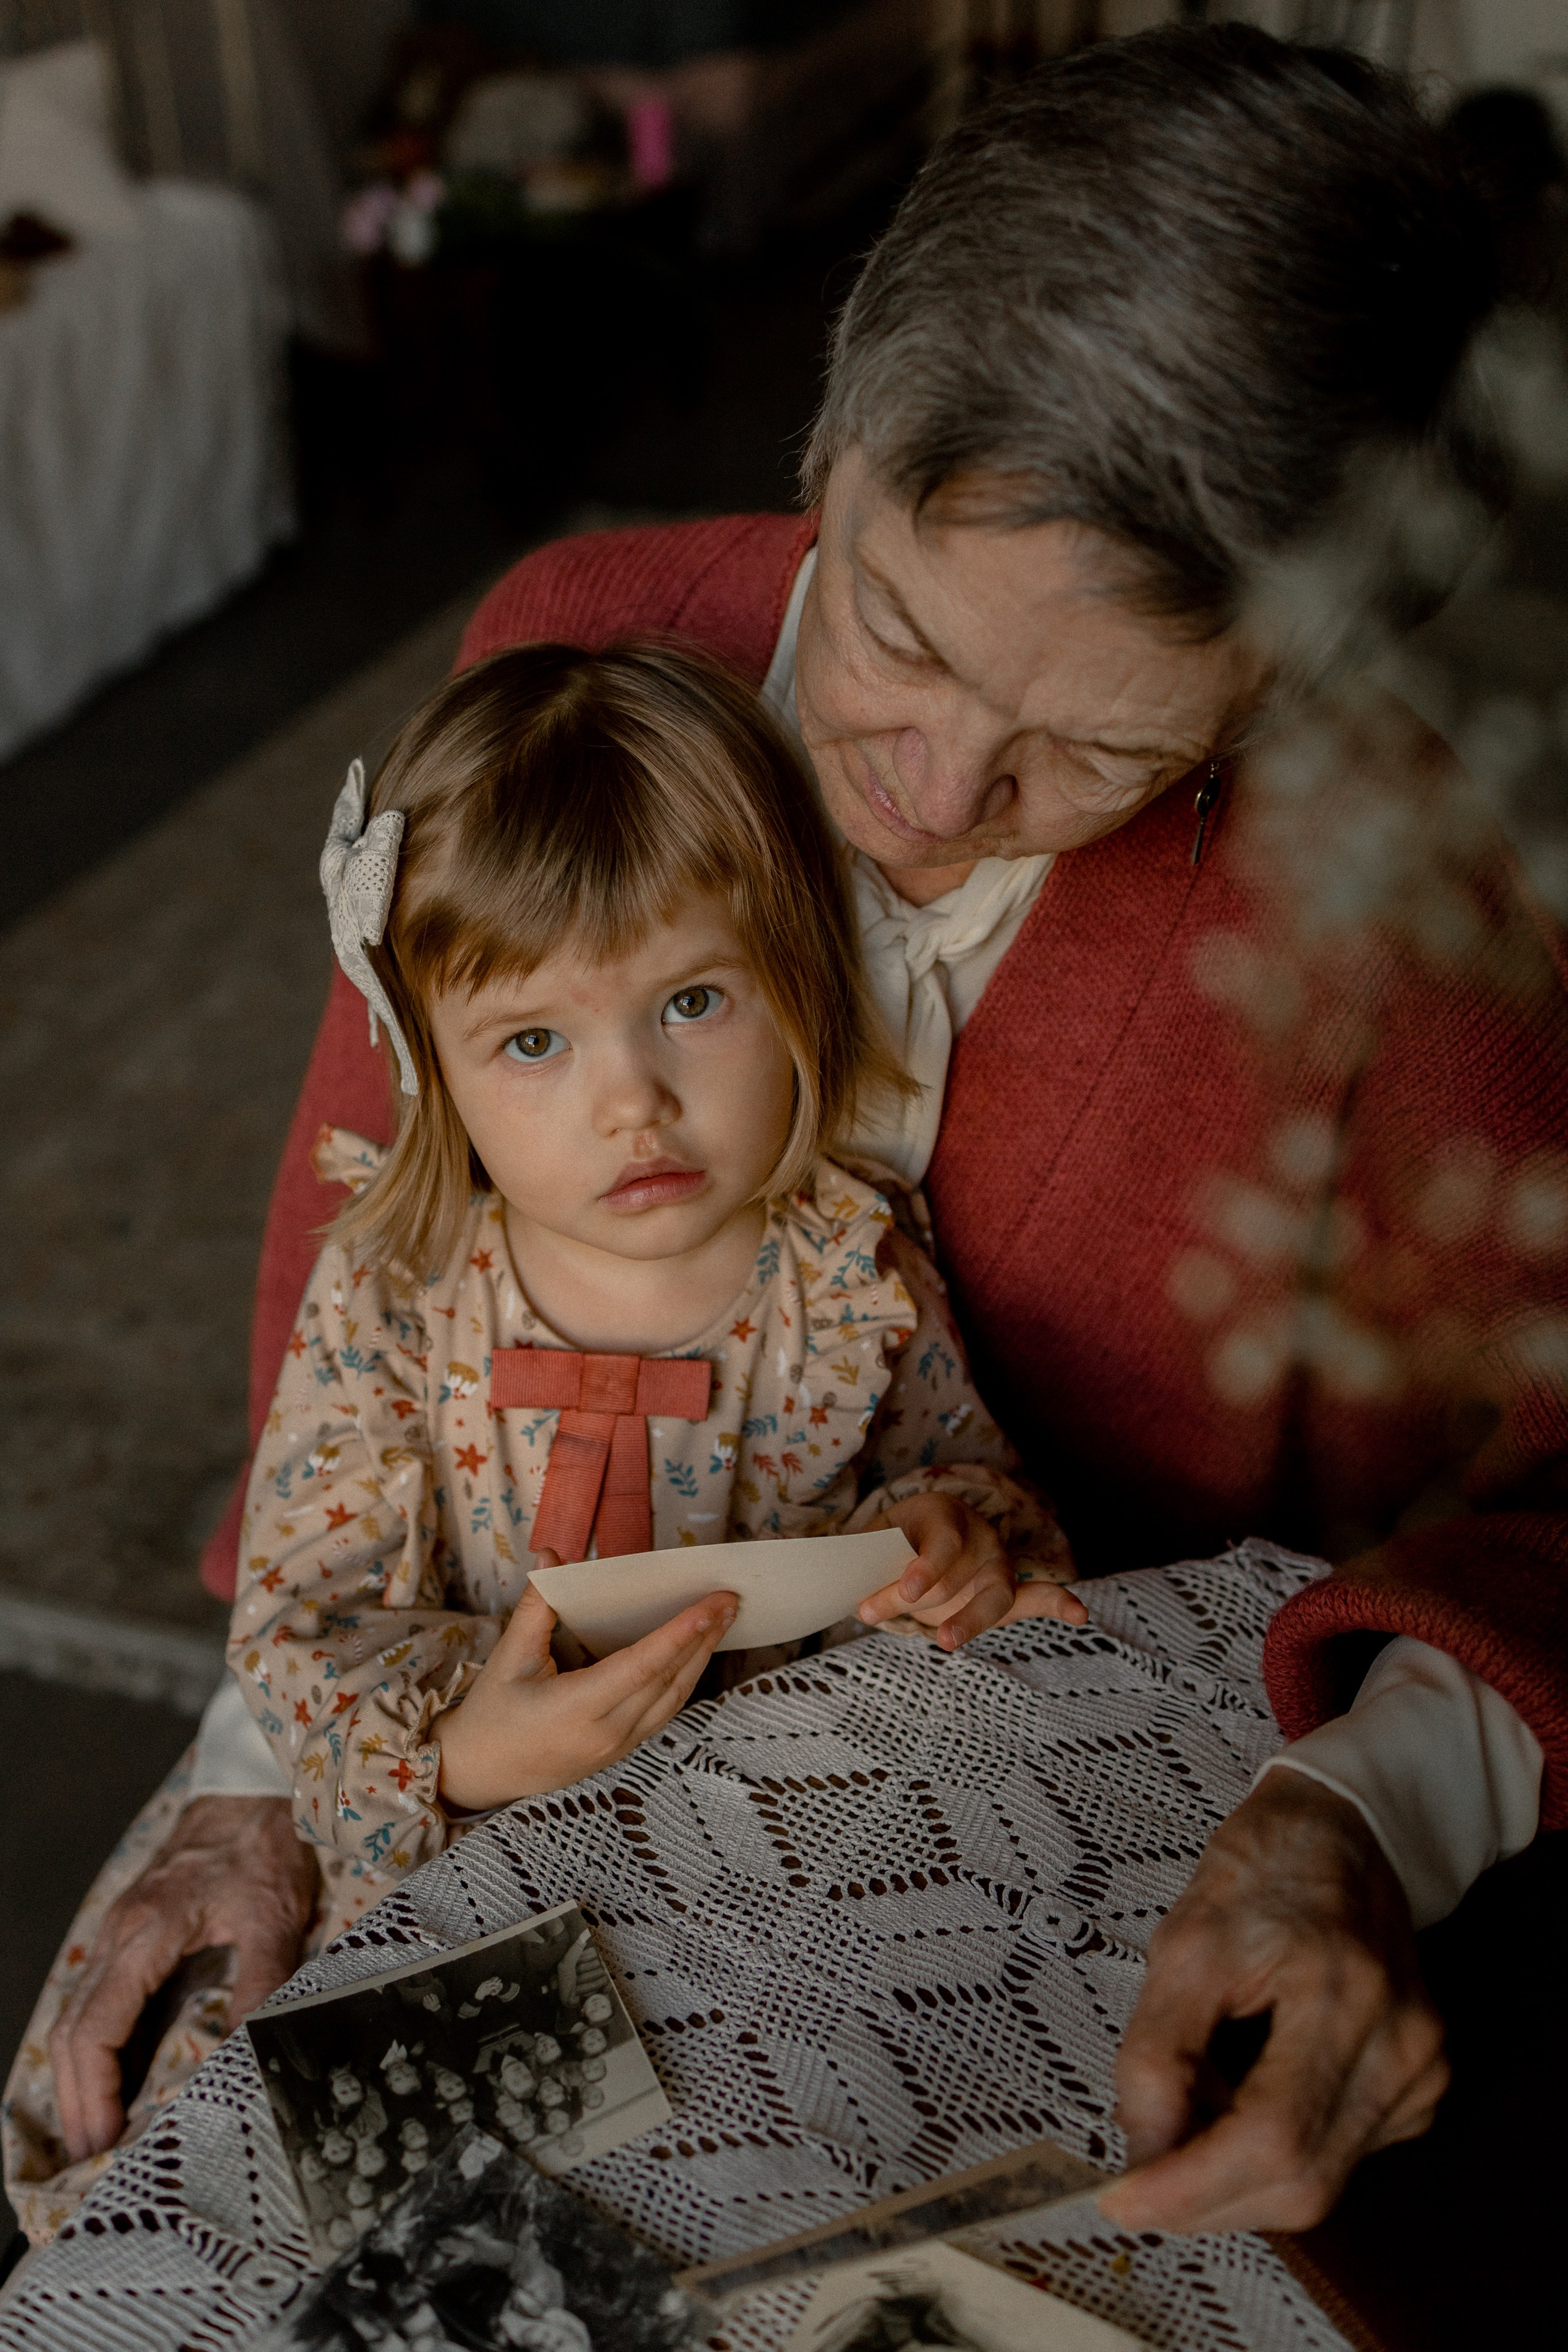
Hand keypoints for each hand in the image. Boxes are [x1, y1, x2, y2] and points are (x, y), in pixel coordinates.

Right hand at [50, 1795, 317, 2163]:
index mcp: (147, 1932)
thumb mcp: (274, 1914)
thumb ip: (260, 1980)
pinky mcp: (131, 1930)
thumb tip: (248, 2050)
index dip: (94, 2087)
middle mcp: (120, 1934)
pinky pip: (97, 1994)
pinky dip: (93, 2041)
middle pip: (71, 2027)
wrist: (250, 1790)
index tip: (103, 2136)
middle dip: (76, 2095)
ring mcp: (120, 1930)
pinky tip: (110, 2072)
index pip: (96, 2024)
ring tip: (95, 2128)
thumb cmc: (262, 1846)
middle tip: (91, 2153)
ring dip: (79, 2072)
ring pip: (76, 2011)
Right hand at [434, 1565, 736, 1813]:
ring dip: (702, 1658)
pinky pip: (663, 1712)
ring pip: (674, 1698)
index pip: (643, 1666)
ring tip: (723, 1621)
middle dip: (704, 1637)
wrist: (480, 1773)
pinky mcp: (621, 1751)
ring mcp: (617, 1747)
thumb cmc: (491, 1714)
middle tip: (731, 1599)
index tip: (712, 1604)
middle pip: (669, 1680)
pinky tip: (696, 1654)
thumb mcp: (508, 1657)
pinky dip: (684, 1680)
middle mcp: (606, 1733)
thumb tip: (553, 1555)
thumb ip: (537, 1605)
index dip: (681, 1633)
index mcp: (577, 1708)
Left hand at [857, 1494, 1087, 1648]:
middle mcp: (978, 1535)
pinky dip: (1060, 1605)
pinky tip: (1079, 1615)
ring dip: (970, 1620)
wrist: (915, 1539)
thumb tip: (841, 1591)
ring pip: (994, 1595)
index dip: (925, 1569)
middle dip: (913, 1599)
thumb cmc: (888, 1543)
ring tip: (945, 1641)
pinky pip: (1039, 1597)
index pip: (942, 1544)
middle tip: (868, 1611)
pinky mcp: (1009, 1592)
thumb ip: (865, 1562)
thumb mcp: (871, 1543)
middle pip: (956, 1576)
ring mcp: (998, 1564)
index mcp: (942, 1513)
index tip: (908, 1592)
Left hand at [1102, 1767, 1448, 2232]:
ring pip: (1321, 2183)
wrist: (1340, 1835)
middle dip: (1208, 2198)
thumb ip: (1156, 2052)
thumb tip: (1146, 2150)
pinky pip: (1340, 2157)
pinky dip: (1277, 2152)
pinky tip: (1246, 2098)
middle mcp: (1399, 2040)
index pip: (1271, 2135)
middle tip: (1140, 2176)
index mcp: (1340, 1989)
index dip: (1194, 2186)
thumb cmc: (1260, 1873)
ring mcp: (1421, 2068)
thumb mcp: (1182, 1942)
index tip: (1124, 2201)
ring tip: (1194, 2109)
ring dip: (1238, 2175)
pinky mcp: (1422, 2086)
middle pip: (1303, 2181)